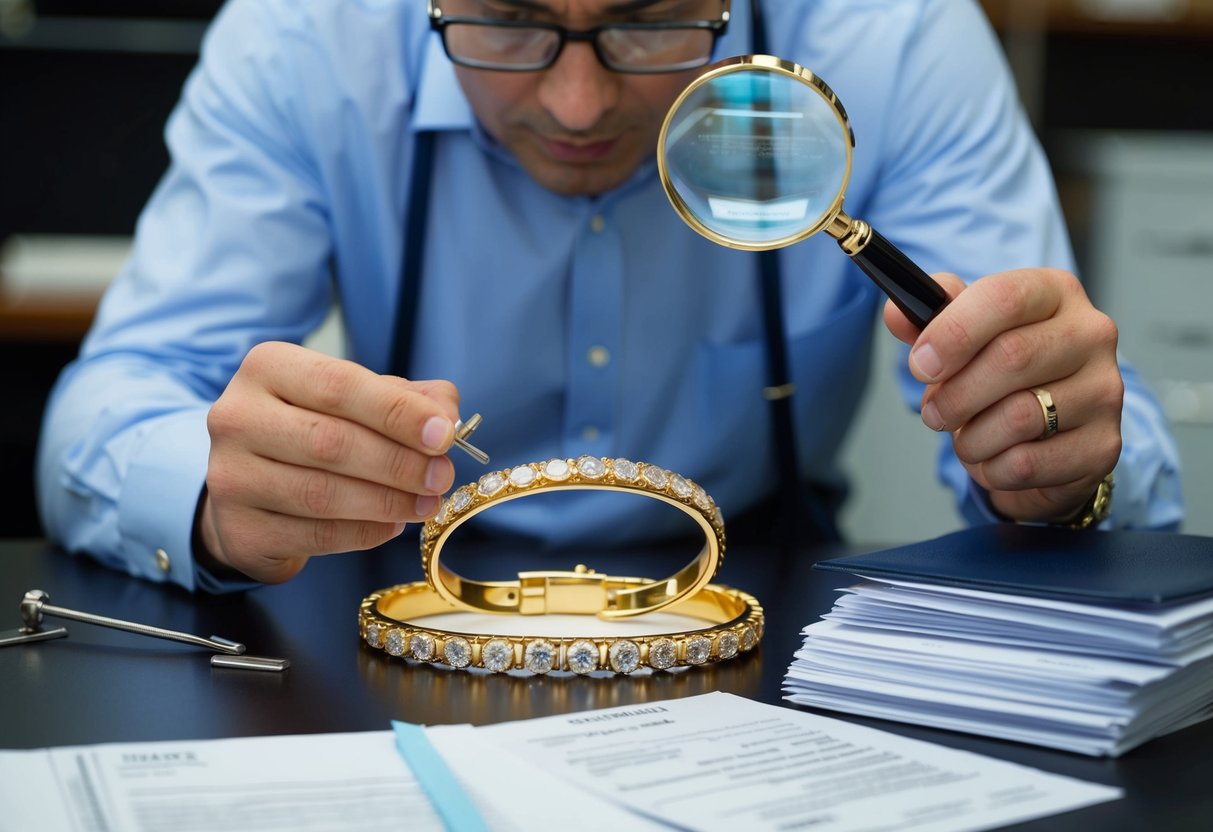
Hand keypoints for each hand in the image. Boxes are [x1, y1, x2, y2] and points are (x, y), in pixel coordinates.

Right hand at [197, 341, 459, 582]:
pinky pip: (315, 535)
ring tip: (427, 503)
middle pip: (331, 442)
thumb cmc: (312, 429)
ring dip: (388, 502)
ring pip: (322, 493)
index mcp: (268, 368)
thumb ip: (407, 398)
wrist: (249, 484)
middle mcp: (237, 416)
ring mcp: (229, 476)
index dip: (397, 412)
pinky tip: (393, 525)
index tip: (444, 435)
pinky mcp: (239, 529)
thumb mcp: (356, 399)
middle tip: (442, 476)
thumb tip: (447, 417)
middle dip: (399, 463)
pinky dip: (365, 532)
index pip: (339, 386)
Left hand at [884, 268, 1122, 524]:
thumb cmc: (1007, 373)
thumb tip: (895, 313)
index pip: (1004, 297)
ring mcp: (1106, 391)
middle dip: (955, 394)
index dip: (953, 332)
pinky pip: (1026, 463)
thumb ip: (929, 320)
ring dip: (971, 437)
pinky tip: (993, 458)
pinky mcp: (1103, 445)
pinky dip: (991, 468)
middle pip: (1012, 357)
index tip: (920, 364)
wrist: (1054, 431)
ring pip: (1019, 417)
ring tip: (967, 436)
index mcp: (1054, 292)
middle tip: (933, 412)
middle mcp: (1091, 334)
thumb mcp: (967, 335)